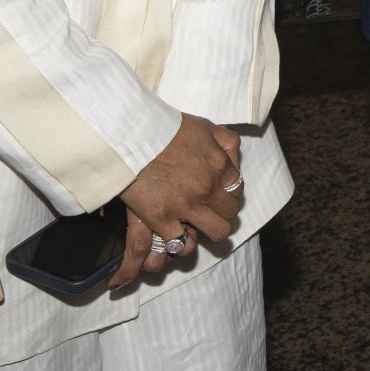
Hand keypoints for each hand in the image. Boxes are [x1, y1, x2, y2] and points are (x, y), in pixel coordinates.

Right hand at [111, 115, 242, 288]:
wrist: (131, 137)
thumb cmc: (167, 129)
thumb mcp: (206, 126)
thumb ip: (227, 143)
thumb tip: (236, 162)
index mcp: (220, 165)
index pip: (238, 189)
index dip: (229, 193)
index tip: (219, 194)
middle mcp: (208, 188)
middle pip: (230, 214)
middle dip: (223, 214)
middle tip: (211, 213)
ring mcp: (186, 206)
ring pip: (216, 232)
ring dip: (210, 231)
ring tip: (198, 228)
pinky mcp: (161, 220)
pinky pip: (183, 243)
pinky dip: (183, 242)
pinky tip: (176, 234)